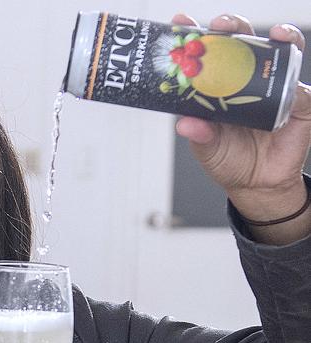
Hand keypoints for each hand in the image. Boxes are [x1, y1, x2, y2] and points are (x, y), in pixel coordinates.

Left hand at [174, 13, 310, 243]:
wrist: (257, 184)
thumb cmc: (229, 159)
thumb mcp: (207, 148)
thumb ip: (199, 134)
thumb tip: (184, 122)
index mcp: (219, 86)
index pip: (207, 54)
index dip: (195, 36)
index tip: (180, 23)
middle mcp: (247, 80)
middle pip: (242, 42)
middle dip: (232, 27)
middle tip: (220, 25)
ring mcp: (275, 88)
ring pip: (278, 52)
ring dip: (278, 37)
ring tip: (271, 33)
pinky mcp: (299, 104)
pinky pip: (301, 91)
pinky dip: (296, 87)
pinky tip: (291, 87)